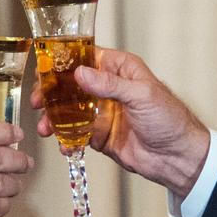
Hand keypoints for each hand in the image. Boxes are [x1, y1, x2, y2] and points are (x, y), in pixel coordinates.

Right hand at [31, 47, 210, 197]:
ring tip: (45, 128)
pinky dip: (66, 139)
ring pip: (70, 110)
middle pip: (72, 85)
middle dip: (52, 92)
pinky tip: (63, 145)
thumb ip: (110, 85)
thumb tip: (81, 74)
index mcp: (121, 70)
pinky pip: (76, 134)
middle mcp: (109, 88)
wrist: (178, 158)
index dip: (64, 62)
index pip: (87, 58)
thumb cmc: (170, 119)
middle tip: (38, 101)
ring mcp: (103, 112)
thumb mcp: (141, 96)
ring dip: (54, 118)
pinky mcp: (100, 135)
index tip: (44, 69)